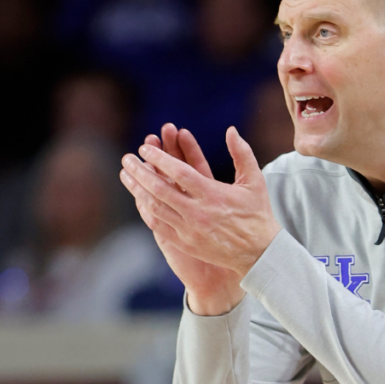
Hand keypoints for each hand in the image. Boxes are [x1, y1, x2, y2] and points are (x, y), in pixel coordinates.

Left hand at [136, 124, 243, 314]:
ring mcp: (189, 229)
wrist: (259, 253)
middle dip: (140, 171)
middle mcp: (198, 212)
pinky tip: (138, 198)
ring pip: (155, 207)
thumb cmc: (257, 214)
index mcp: (213, 195)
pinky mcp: (185, 243)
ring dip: (137, 190)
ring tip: (126, 175)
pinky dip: (146, 210)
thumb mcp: (255, 181)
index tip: (145, 148)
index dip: (160, 159)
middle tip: (127, 158)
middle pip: (160, 189)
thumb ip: (242, 153)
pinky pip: (158, 225)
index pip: (179, 172)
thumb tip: (231, 130)